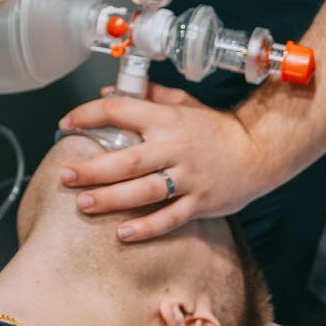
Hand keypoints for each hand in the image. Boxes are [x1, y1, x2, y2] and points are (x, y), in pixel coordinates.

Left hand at [56, 83, 270, 241]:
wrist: (259, 151)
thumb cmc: (216, 128)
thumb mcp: (183, 103)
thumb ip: (147, 96)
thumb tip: (106, 92)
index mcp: (167, 119)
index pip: (121, 111)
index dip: (89, 114)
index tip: (66, 124)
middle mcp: (175, 147)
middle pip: (128, 160)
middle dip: (94, 169)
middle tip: (66, 175)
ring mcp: (189, 177)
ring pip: (145, 190)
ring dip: (112, 198)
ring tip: (84, 203)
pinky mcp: (201, 203)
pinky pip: (170, 218)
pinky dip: (147, 227)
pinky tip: (123, 233)